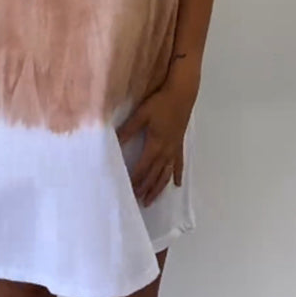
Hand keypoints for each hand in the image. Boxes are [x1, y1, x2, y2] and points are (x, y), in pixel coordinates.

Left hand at [115, 74, 198, 206]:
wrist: (182, 94)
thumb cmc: (160, 103)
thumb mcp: (141, 115)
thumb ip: (127, 130)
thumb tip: (113, 142)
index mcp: (155, 145)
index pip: (142, 168)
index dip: (134, 180)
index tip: (126, 190)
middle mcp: (166, 151)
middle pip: (155, 175)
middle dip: (145, 189)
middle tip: (137, 202)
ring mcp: (174, 149)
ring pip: (166, 174)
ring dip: (158, 188)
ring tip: (151, 200)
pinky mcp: (179, 144)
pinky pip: (179, 164)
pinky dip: (177, 175)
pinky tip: (176, 184)